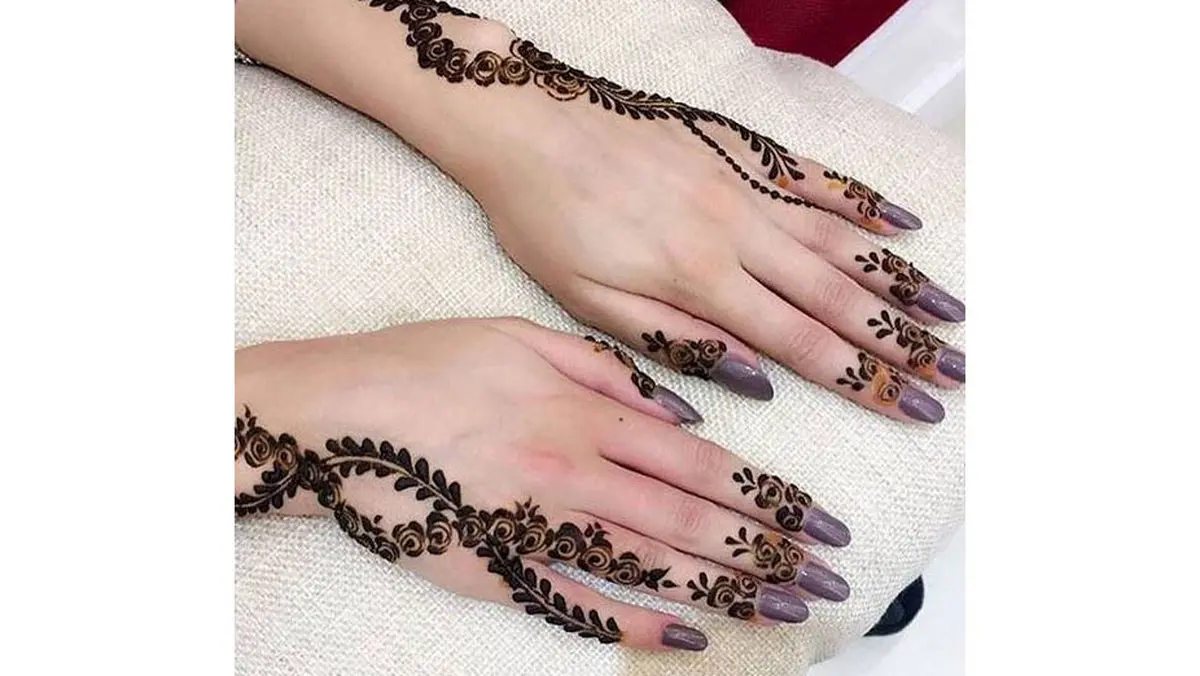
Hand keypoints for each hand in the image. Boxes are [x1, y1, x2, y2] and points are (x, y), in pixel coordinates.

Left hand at [234, 0, 964, 423]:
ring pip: (838, 238)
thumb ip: (676, 342)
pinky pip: (812, 177)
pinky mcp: (736, 148)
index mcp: (697, 279)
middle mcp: (736, 230)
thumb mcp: (589, 301)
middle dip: (899, 341)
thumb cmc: (545, 220)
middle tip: (954, 372)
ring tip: (949, 312)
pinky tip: (901, 223)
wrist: (522, 125)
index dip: (860, 378)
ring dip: (898, 279)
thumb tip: (756, 381)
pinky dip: (860, 201)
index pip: (800, 341)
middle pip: (836, 295)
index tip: (910, 405)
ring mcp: (742, 184)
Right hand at [235, 318, 853, 651]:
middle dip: (770, 549)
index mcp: (585, 413)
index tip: (818, 519)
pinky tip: (689, 636)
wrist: (333, 414)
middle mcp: (574, 473)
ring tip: (785, 606)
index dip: (769, 495)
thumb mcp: (522, 335)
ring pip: (652, 563)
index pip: (702, 463)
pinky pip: (580, 601)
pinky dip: (638, 620)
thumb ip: (609, 371)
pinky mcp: (498, 569)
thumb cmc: (425, 365)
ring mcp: (538, 526)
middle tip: (828, 575)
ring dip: (726, 588)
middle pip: (693, 519)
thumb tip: (682, 411)